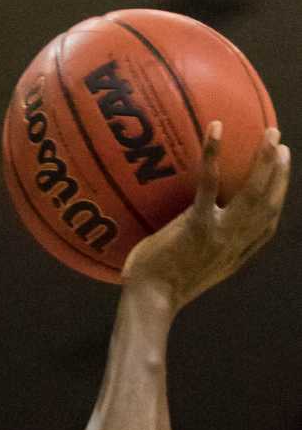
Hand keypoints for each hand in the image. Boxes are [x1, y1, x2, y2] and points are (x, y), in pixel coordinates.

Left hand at [122, 124, 290, 308]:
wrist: (148, 301)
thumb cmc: (160, 285)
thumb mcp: (193, 267)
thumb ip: (205, 247)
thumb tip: (194, 221)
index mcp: (236, 255)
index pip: (267, 224)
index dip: (279, 197)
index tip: (282, 174)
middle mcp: (235, 244)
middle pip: (269, 203)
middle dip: (280, 171)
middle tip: (281, 143)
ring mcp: (220, 234)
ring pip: (253, 192)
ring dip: (265, 160)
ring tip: (271, 134)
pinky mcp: (198, 224)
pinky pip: (209, 183)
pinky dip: (213, 153)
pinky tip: (216, 128)